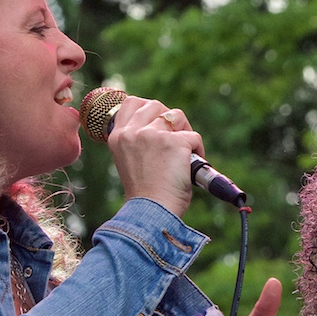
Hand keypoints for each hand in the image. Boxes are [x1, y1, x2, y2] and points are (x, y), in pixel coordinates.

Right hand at [105, 97, 200, 216]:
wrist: (150, 212)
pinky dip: (198, 150)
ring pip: (177, 116)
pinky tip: (190, 167)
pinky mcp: (174, 142)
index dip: (148, 108)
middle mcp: (133, 132)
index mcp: (118, 137)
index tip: (157, 122)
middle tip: (174, 142)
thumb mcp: (130, 160)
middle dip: (169, 120)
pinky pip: (194, 136)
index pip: (131, 103)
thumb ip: (138, 141)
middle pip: (156, 105)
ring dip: (185, 133)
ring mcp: (153, 135)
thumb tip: (159, 123)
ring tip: (183, 154)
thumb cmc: (145, 194)